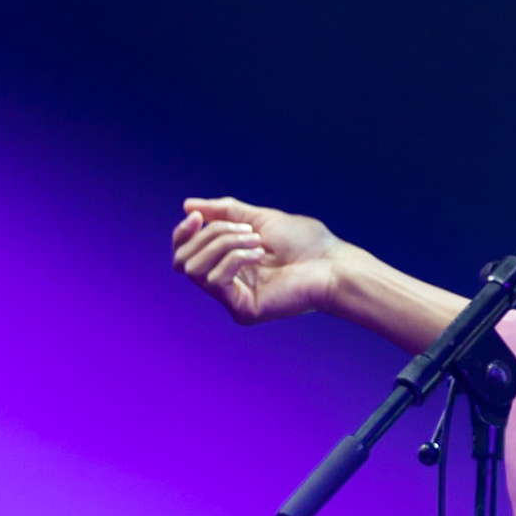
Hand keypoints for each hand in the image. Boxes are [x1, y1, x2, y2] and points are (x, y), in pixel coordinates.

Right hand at [171, 196, 341, 324]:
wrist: (332, 263)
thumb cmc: (305, 242)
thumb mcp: (259, 218)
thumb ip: (224, 212)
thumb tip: (188, 205)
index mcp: (230, 261)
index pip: (186, 252)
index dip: (183, 233)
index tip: (195, 215)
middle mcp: (228, 281)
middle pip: (185, 258)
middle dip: (212, 234)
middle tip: (247, 229)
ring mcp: (234, 297)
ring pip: (195, 268)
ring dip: (224, 244)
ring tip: (257, 241)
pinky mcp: (241, 309)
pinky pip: (214, 280)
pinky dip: (234, 259)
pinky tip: (259, 254)